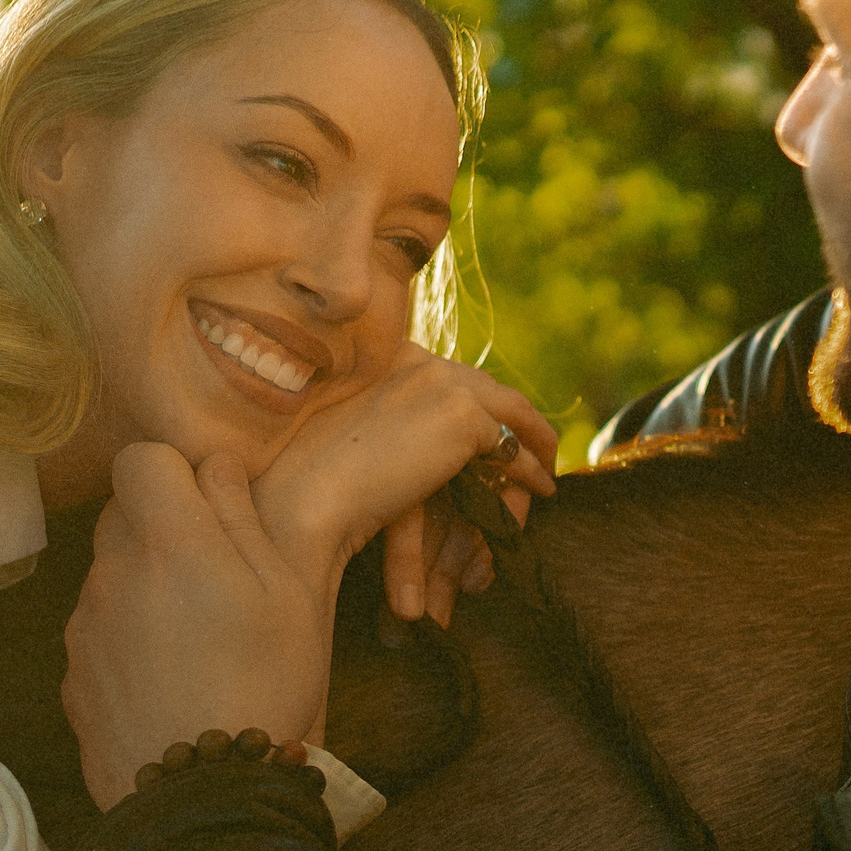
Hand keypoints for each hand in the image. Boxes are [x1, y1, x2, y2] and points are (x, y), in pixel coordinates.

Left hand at [64, 443, 329, 809]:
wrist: (203, 800)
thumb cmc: (264, 685)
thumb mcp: (288, 595)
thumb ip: (242, 518)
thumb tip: (214, 466)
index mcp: (167, 541)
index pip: (140, 459)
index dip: (175, 472)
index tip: (210, 508)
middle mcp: (110, 573)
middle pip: (122, 516)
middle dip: (162, 529)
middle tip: (213, 578)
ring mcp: (82, 628)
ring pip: (109, 576)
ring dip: (144, 587)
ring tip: (194, 642)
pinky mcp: (72, 678)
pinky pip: (98, 632)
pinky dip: (126, 641)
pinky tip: (167, 682)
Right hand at [252, 346, 555, 622]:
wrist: (304, 496)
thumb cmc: (308, 481)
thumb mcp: (348, 435)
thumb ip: (386, 424)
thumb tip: (414, 443)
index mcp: (383, 355)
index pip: (447, 373)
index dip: (475, 400)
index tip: (489, 427)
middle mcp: (416, 358)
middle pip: (484, 386)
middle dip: (511, 416)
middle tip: (532, 445)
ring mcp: (442, 383)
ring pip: (509, 411)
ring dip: (533, 440)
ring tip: (545, 467)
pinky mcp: (462, 419)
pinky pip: (511, 446)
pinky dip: (530, 468)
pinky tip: (539, 487)